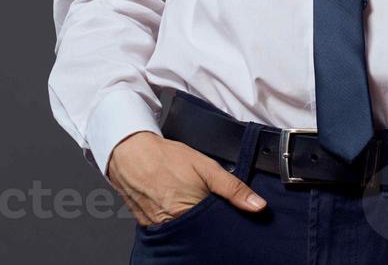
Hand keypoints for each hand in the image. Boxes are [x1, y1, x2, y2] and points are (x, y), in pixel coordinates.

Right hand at [107, 131, 266, 226]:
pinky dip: (175, 223)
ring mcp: (159, 228)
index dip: (225, 224)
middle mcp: (174, 226)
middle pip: (201, 235)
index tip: (230, 217)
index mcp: (190, 214)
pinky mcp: (148, 226)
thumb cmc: (165, 158)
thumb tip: (258, 206)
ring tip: (191, 205)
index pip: (217, 231)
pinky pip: (168, 231)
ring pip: (184, 233)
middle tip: (208, 206)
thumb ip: (233, 188)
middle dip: (209, 225)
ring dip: (191, 223)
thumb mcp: (207, 167)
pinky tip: (176, 208)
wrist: (129, 152)